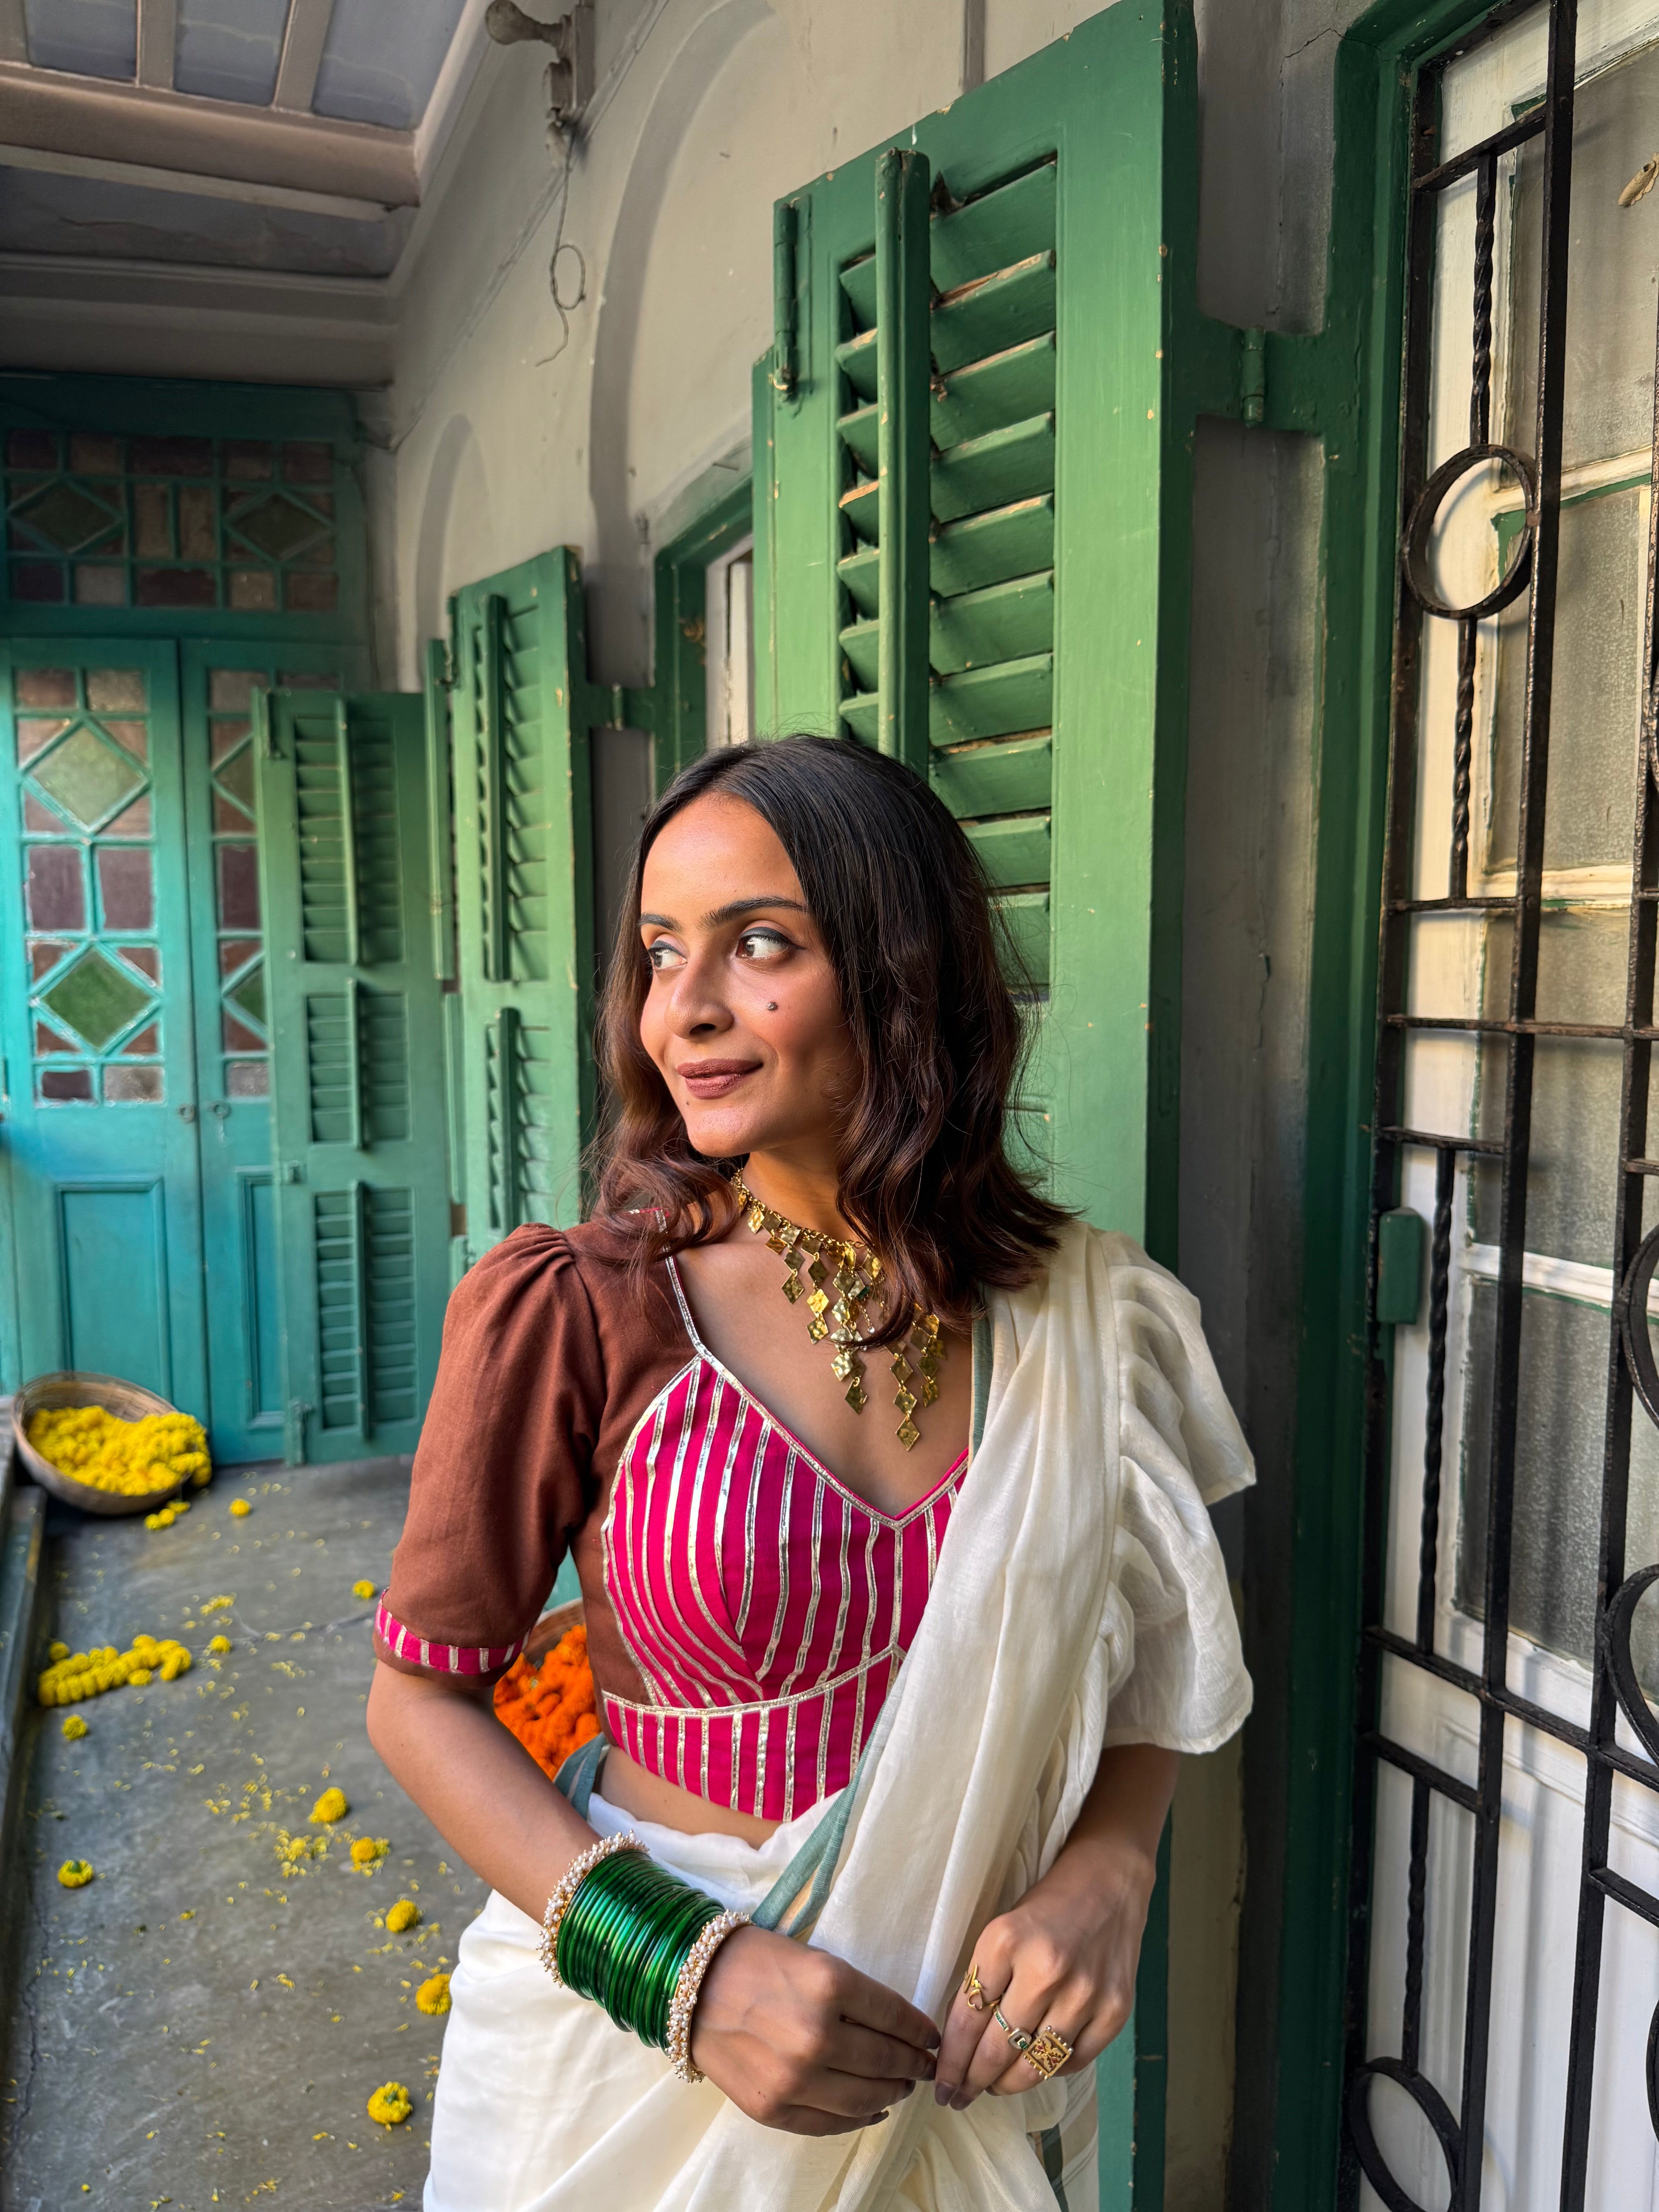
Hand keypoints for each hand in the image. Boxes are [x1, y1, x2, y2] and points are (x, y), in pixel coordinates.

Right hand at [689, 1924, 939, 2135]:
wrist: (693, 1985)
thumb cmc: (757, 1961)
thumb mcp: (815, 1961)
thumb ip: (857, 1995)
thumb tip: (901, 2029)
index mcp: (831, 1984)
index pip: (896, 2016)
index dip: (921, 2029)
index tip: (932, 2037)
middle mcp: (817, 2036)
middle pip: (886, 2060)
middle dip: (914, 2064)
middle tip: (925, 2064)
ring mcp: (794, 2079)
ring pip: (865, 2099)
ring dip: (892, 2093)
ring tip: (902, 2086)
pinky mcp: (773, 2108)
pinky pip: (829, 2124)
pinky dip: (858, 2120)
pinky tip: (872, 2110)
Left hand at [932, 1828, 1157, 2107]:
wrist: (1109, 1880)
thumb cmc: (1047, 1907)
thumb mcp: (1001, 1932)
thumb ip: (984, 1982)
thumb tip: (961, 2044)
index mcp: (1005, 1941)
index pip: (967, 2018)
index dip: (950, 2060)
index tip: (941, 2083)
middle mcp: (1046, 1969)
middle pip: (998, 2050)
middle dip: (972, 2082)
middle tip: (958, 2097)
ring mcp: (1085, 1992)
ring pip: (1035, 2066)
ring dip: (1008, 2084)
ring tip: (994, 2086)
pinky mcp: (1116, 2010)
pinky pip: (1074, 2061)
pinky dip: (1051, 2070)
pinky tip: (1037, 2064)